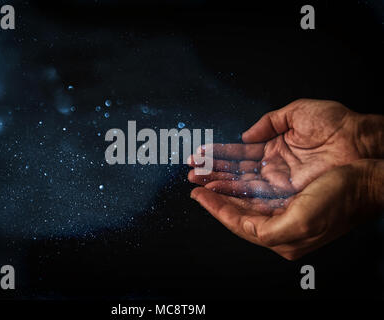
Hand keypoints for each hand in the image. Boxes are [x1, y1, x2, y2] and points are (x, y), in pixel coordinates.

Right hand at [188, 99, 382, 196]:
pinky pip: (254, 196)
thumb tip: (245, 135)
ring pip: (241, 185)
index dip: (219, 154)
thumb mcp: (296, 113)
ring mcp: (279, 183)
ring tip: (196, 181)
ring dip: (217, 183)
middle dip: (212, 171)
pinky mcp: (286, 195)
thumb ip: (268, 122)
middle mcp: (274, 168)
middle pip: (236, 172)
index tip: (199, 154)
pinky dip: (233, 194)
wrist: (362, 141)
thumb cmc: (336, 124)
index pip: (240, 153)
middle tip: (190, 171)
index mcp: (276, 148)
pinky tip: (215, 190)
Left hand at [190, 159, 383, 259]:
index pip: (238, 224)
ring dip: (225, 185)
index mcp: (281, 237)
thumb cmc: (340, 201)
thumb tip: (245, 227)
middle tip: (196, 182)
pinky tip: (232, 173)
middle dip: (216, 196)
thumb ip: (268, 231)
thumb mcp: (302, 222)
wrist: (366, 182)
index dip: (215, 209)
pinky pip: (256, 187)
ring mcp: (283, 208)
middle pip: (237, 210)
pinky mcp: (288, 194)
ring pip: (244, 196)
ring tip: (207, 175)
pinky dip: (242, 180)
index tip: (197, 195)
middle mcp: (279, 224)